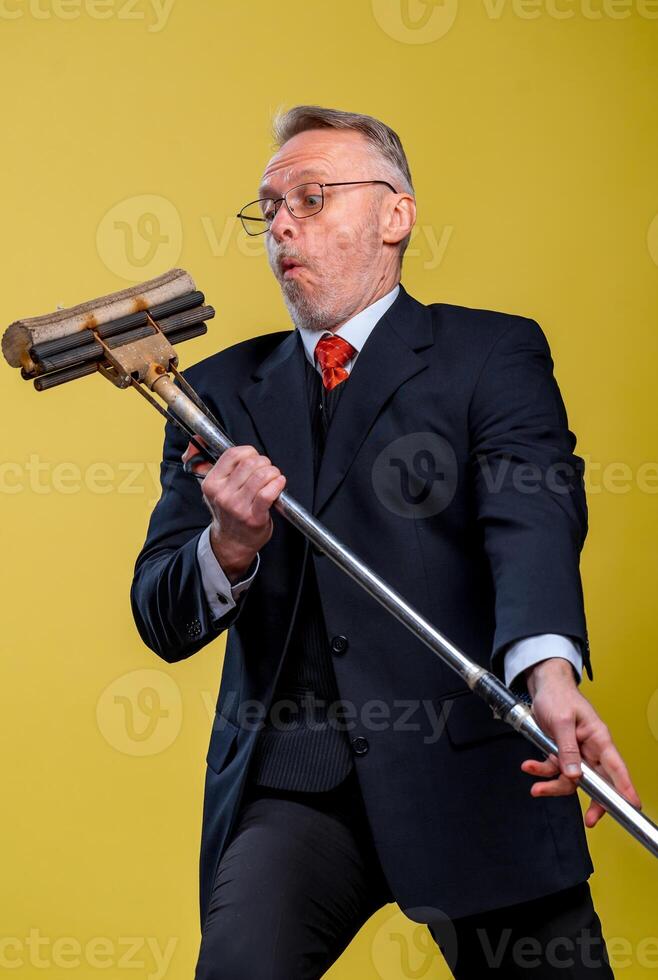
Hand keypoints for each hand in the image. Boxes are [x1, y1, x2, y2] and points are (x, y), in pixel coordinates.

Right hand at [181, 439, 285, 581]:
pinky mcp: (253, 517)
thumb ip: (203, 461)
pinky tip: (278, 484)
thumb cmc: (227, 510)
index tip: (253, 459)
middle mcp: (222, 494)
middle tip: (266, 470)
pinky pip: (268, 492)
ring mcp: (237, 506)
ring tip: (273, 478)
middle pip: (251, 463)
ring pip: (262, 475)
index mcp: (211, 483)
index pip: (234, 454)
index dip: (250, 452)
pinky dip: (278, 484)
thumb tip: (196, 440)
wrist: (233, 541)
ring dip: (273, 473)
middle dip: (264, 463)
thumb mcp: (212, 487)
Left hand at [520, 657, 641, 827]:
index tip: (633, 805)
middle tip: (591, 819)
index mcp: (598, 738)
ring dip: (554, 785)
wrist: (542, 686)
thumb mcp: (561, 720)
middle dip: (594, 802)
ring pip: (572, 780)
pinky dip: (541, 771)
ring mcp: (576, 752)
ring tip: (537, 787)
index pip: (616, 766)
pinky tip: (529, 767)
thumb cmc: (558, 696)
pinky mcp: (561, 753)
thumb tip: (575, 774)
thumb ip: (567, 748)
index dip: (625, 787)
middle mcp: (590, 748)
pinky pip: (555, 770)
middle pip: (598, 781)